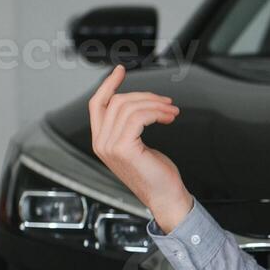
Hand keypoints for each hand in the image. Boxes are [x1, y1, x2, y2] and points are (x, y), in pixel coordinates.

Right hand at [88, 64, 192, 231]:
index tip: (120, 70)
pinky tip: (168, 117)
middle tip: (167, 102)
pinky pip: (139, 116)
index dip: (108, 84)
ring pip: (129, 107)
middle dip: (145, 96)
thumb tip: (140, 103)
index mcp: (101, 141)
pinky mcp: (123, 148)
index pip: (97, 104)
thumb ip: (130, 126)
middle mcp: (101, 143)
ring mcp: (110, 146)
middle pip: (117, 101)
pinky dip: (156, 112)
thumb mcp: (138, 145)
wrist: (166, 198)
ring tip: (172, 111)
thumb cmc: (156, 175)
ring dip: (155, 104)